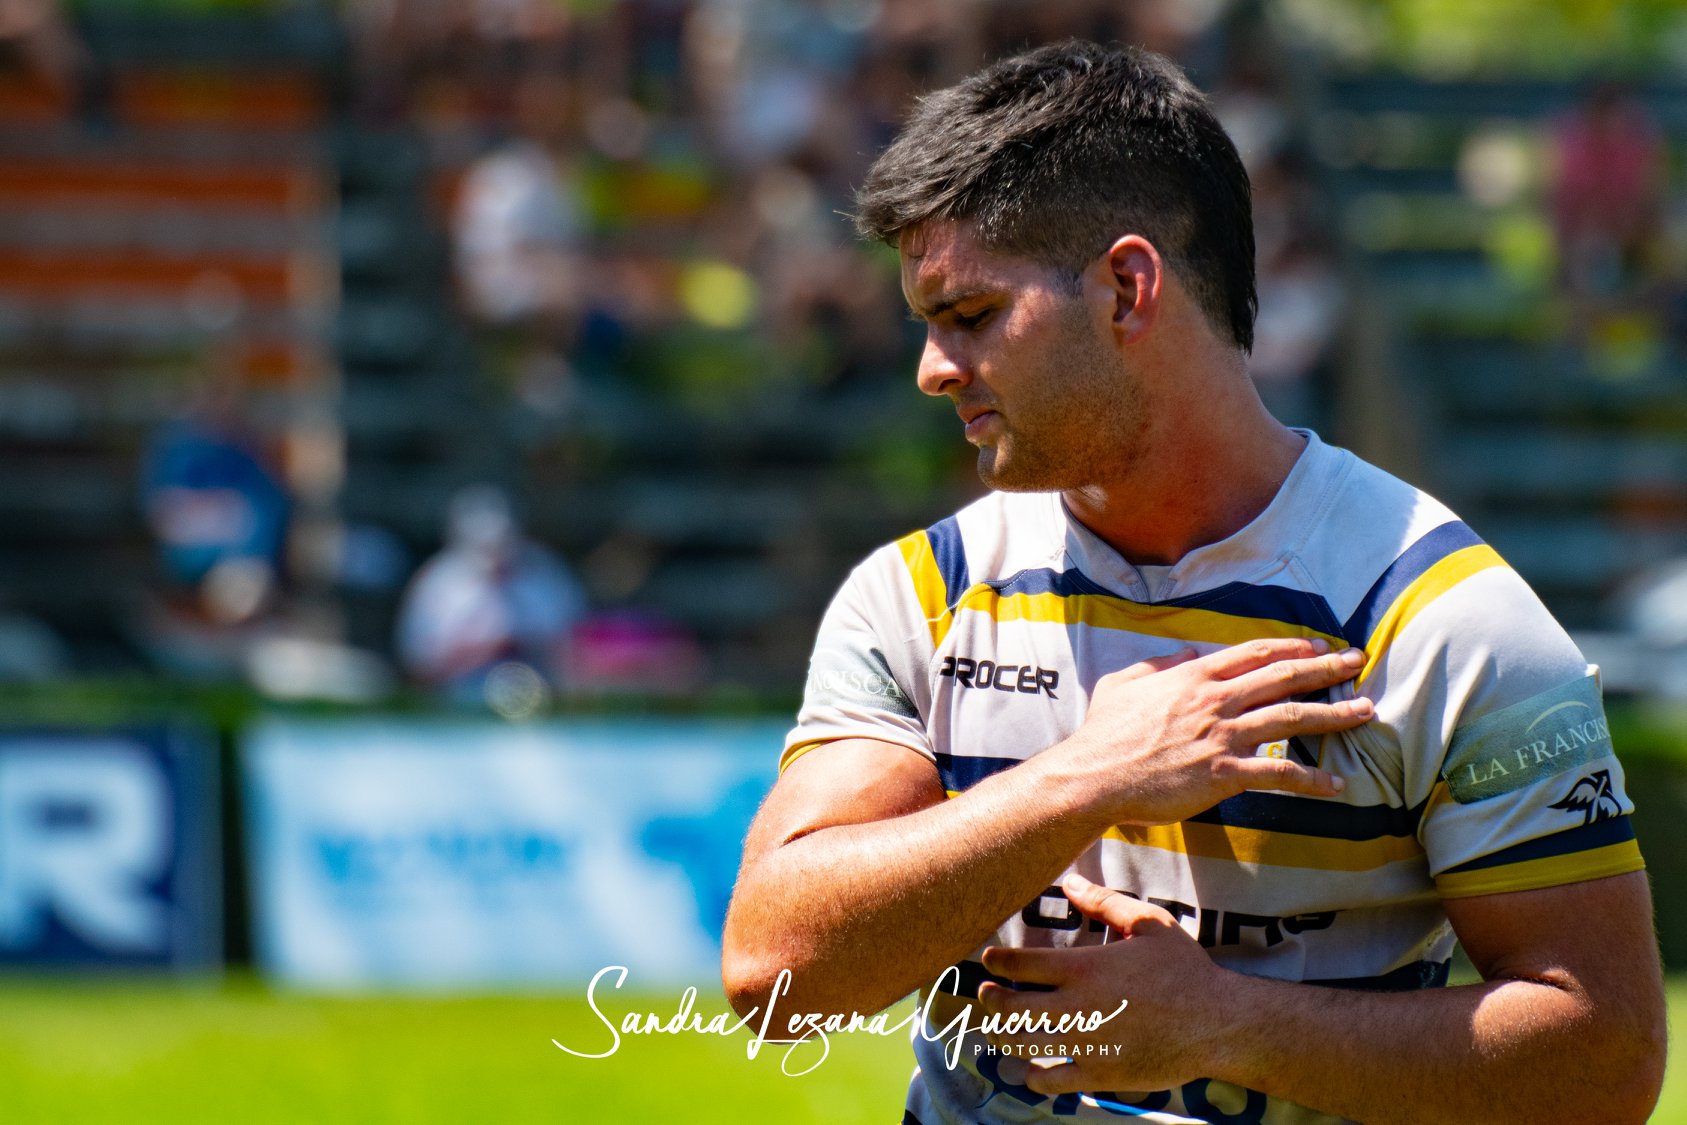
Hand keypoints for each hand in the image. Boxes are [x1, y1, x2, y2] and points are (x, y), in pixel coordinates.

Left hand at [978, 874, 1226, 1094]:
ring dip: (1001, 1036)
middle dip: (990, 999)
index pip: (1020, 964)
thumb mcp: (1148, 923)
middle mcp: (1076, 1007)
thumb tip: (1069, 880)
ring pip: (1022, 1045)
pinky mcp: (1098, 1073)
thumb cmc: (1184, 969)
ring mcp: (1085, 1044)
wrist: (1216, 1023)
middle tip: (985, 994)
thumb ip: (1104, 902)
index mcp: (1083, 968)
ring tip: (996, 1030)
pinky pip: (1051, 1081)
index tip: (988, 960)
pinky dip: (1033, 1076)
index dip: (996, 961)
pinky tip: (1029, 1070)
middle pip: (1010, 1007)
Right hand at [1054, 637, 1371, 825]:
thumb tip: (1188, 653)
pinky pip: (1280, 775)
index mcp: (1194, 676)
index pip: (1255, 653)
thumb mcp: (1124, 683)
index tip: (1318, 647)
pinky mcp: (1224, 774)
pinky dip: (1312, 780)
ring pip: (1292, 717)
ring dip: (1334, 714)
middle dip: (1327, 668)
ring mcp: (1223, 736)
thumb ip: (1159, 664)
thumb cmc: (1103, 733)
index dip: (1291, 647)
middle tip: (1358, 662)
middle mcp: (1216, 700)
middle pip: (1284, 677)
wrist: (1093, 776)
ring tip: (1366, 711)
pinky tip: (1337, 784)